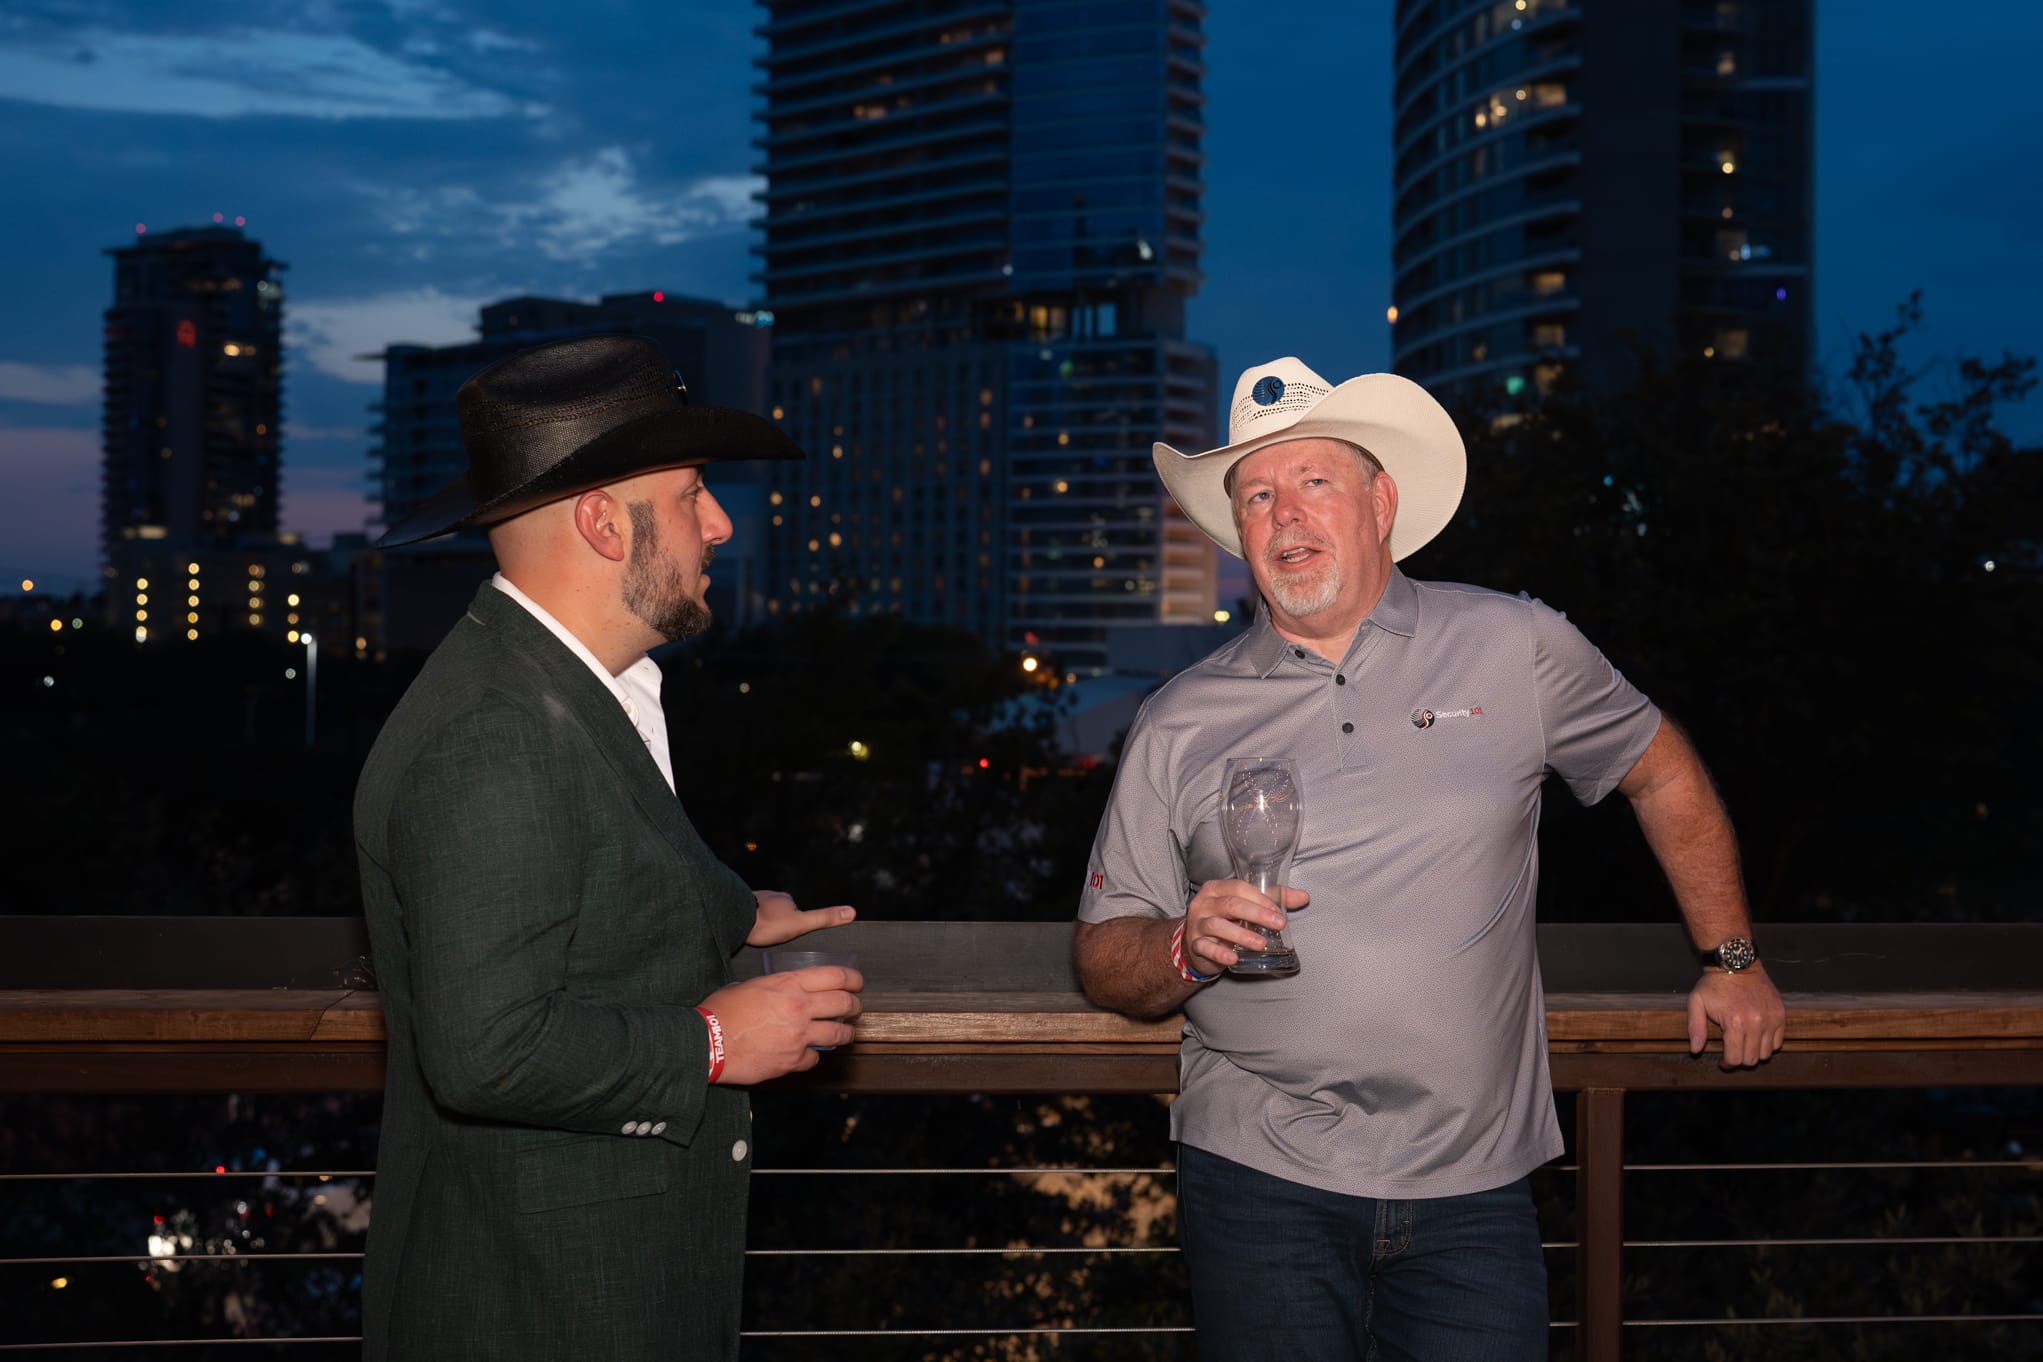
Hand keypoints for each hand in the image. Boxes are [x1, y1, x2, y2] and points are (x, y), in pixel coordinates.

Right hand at [700, 965, 864, 1082]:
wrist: (708, 1043)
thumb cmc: (721, 1012)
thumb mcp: (749, 985)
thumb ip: (774, 986)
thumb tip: (784, 989)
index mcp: (789, 984)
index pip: (837, 977)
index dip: (854, 979)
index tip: (858, 983)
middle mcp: (799, 1008)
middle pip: (845, 1004)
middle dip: (855, 1006)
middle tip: (855, 1008)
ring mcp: (798, 1036)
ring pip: (839, 1034)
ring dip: (846, 1033)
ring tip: (845, 1033)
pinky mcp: (792, 1060)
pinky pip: (814, 1058)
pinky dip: (813, 1055)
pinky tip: (807, 1053)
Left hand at [746, 889, 854, 947]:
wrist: (735, 921)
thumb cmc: (767, 924)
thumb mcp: (801, 923)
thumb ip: (824, 918)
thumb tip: (851, 912)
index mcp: (786, 898)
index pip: (795, 911)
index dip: (794, 924)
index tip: (788, 933)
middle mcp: (770, 895)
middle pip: (778, 912)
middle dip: (776, 923)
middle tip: (771, 936)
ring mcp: (753, 900)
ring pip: (762, 913)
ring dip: (761, 923)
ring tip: (758, 935)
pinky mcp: (739, 908)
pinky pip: (747, 916)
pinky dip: (749, 923)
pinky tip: (746, 932)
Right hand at [1181, 879, 1309, 976]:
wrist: (1197, 944)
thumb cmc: (1226, 920)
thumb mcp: (1246, 906)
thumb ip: (1273, 900)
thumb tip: (1304, 897)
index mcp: (1216, 889)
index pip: (1239, 888)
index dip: (1260, 899)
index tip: (1279, 912)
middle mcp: (1204, 903)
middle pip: (1230, 905)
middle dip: (1257, 914)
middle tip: (1279, 925)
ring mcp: (1197, 924)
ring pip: (1217, 925)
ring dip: (1241, 935)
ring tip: (1261, 944)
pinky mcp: (1194, 944)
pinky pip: (1205, 947)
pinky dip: (1219, 953)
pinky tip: (1233, 957)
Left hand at [1687, 962, 1785, 1068]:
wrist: (1736, 963)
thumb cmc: (1713, 984)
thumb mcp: (1696, 1002)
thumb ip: (1695, 1028)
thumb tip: (1695, 1050)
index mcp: (1735, 1023)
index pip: (1735, 1059)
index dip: (1727, 1064)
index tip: (1723, 1062)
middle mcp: (1756, 1023)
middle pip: (1752, 1059)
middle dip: (1740, 1060)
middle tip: (1733, 1053)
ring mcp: (1771, 1019)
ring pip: (1766, 1053)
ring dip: (1755, 1053)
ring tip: (1744, 1044)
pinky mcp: (1780, 1014)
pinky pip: (1779, 1041)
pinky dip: (1768, 1044)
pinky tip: (1756, 1037)